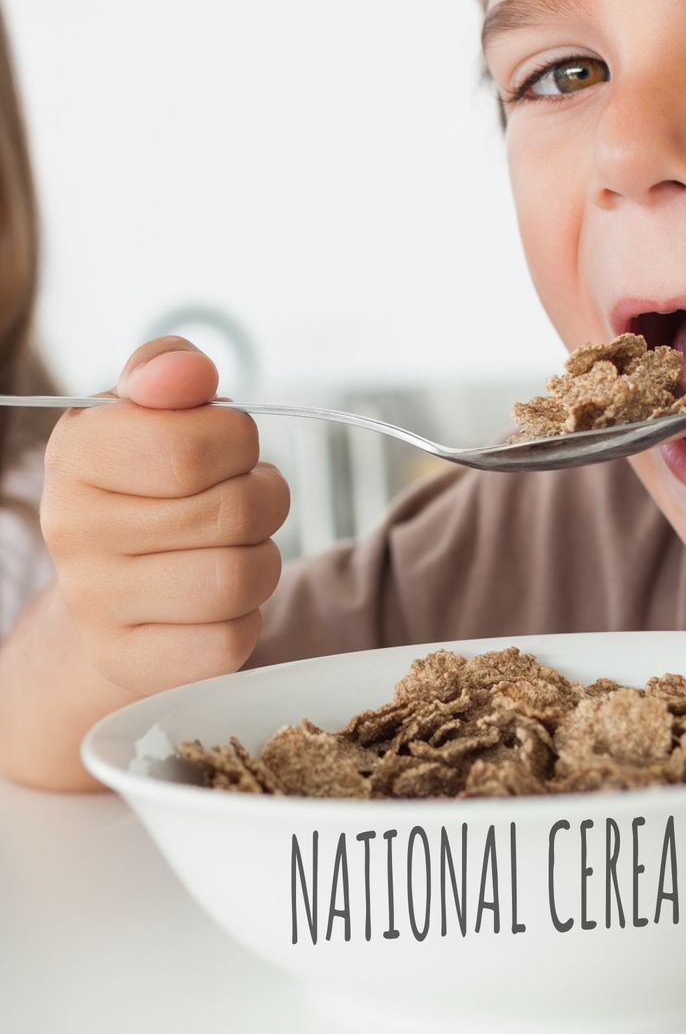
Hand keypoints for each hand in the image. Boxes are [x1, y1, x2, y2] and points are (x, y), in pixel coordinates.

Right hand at [39, 336, 289, 693]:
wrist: (112, 585)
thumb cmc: (149, 484)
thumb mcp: (150, 412)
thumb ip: (171, 370)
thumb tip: (189, 373)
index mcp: (78, 454)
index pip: (189, 445)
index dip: (236, 441)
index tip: (228, 446)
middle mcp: (74, 530)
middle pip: (233, 512)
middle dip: (263, 497)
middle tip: (241, 497)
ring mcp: (99, 604)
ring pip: (240, 579)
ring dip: (261, 558)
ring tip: (234, 547)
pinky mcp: (135, 662)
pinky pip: (230, 641)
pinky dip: (246, 617)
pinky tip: (218, 600)